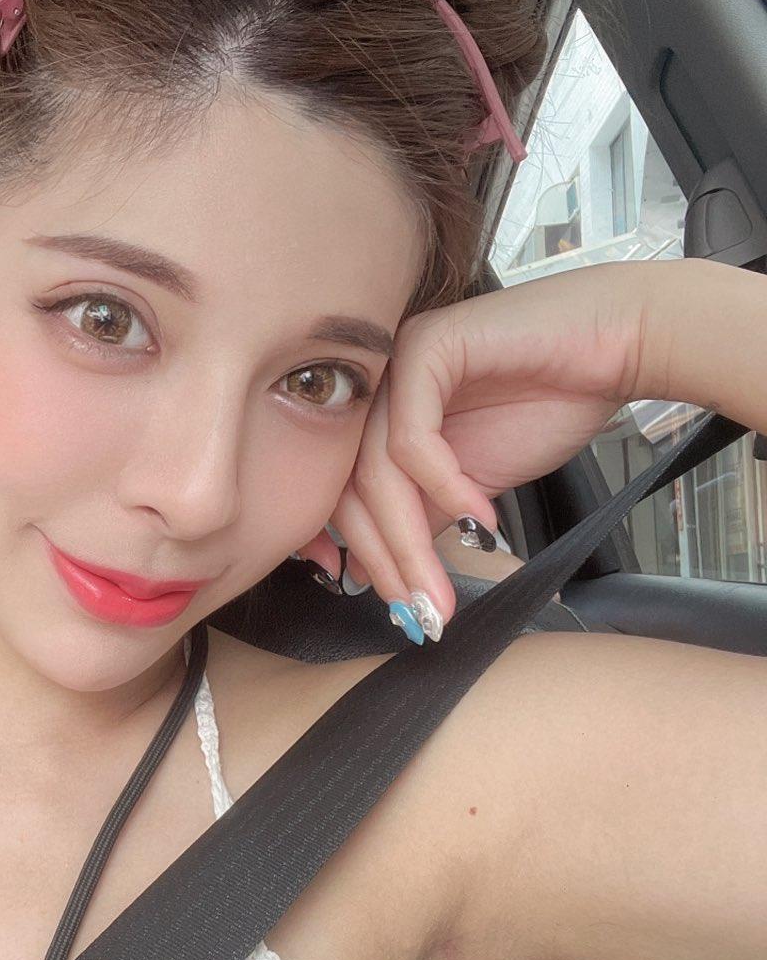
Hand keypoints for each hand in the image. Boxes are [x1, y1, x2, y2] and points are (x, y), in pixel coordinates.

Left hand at [291, 263, 657, 634]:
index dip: (355, 555)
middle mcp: (376, 388)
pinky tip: (479, 518)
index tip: (387, 606)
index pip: (343, 493)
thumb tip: (379, 574)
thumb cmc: (551, 403)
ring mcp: (394, 363)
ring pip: (376, 471)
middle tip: (419, 612)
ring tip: (441, 589)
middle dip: (385, 561)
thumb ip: (423, 515)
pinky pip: (413, 437)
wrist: (616, 348)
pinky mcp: (425, 346)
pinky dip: (444, 487)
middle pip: (351, 488)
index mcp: (378, 416)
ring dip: (409, 541)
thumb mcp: (471, 481)